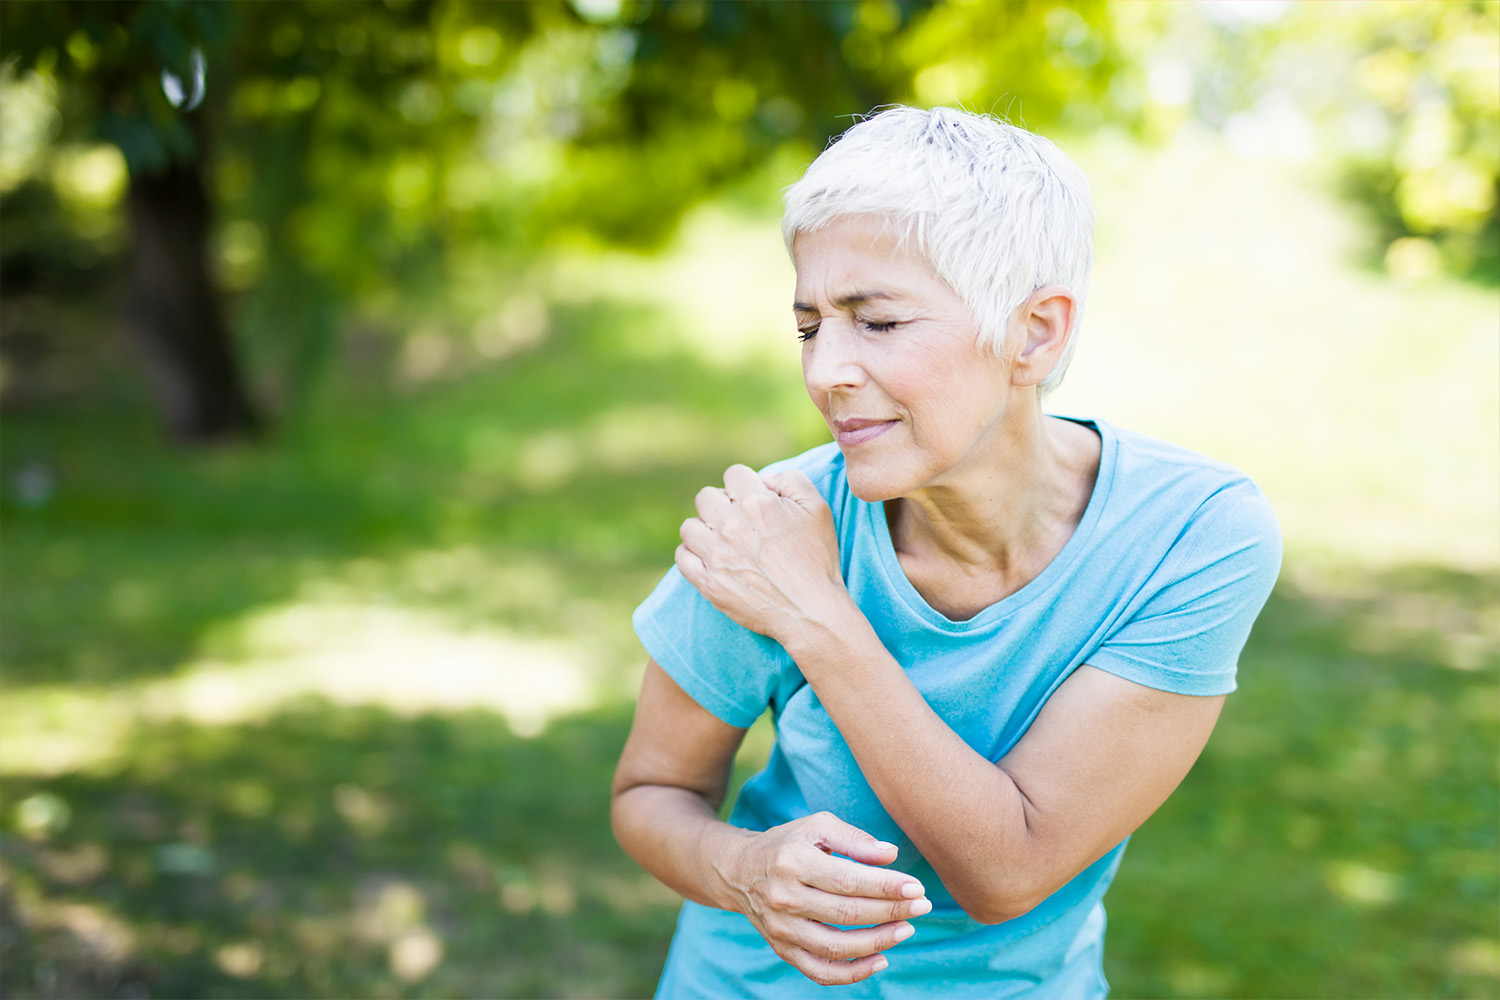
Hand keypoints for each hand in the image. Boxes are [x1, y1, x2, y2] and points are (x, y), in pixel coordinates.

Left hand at [676, 465, 848, 642]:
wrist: (811, 611)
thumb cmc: (817, 559)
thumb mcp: (818, 508)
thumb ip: (791, 480)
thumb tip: (764, 479)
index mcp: (756, 503)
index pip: (733, 474)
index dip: (745, 485)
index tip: (753, 502)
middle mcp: (731, 526)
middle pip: (705, 497)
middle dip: (722, 504)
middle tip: (738, 521)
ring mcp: (716, 555)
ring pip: (689, 526)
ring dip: (704, 530)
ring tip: (722, 541)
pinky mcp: (708, 583)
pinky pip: (682, 557)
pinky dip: (692, 555)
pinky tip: (710, 558)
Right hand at [717, 811, 930, 985]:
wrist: (740, 870)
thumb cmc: (789, 843)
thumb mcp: (818, 826)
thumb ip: (855, 839)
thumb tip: (891, 856)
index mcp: (792, 861)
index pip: (848, 880)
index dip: (886, 886)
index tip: (916, 887)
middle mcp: (783, 897)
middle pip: (846, 913)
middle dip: (890, 912)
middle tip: (921, 906)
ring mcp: (781, 928)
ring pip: (836, 946)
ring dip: (878, 942)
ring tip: (906, 929)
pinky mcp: (782, 949)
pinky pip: (820, 971)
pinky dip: (853, 973)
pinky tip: (881, 959)